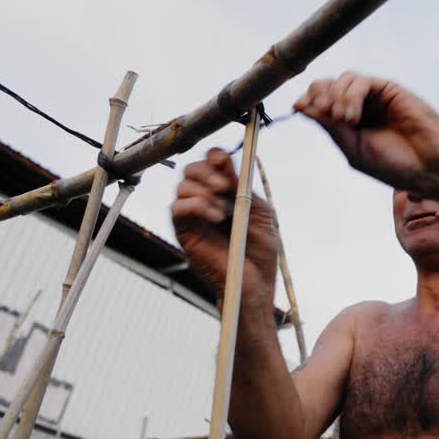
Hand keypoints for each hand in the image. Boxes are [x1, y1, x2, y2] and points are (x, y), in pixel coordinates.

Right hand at [171, 148, 279, 306]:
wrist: (254, 283)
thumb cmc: (260, 252)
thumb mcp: (262, 214)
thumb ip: (244, 189)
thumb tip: (227, 164)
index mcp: (228, 192)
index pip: (212, 163)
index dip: (215, 156)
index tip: (224, 162)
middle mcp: (207, 199)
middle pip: (192, 168)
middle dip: (206, 171)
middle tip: (223, 185)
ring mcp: (194, 216)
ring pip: (182, 185)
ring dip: (202, 192)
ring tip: (222, 212)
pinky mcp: (185, 232)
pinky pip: (176, 208)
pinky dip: (194, 205)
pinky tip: (213, 217)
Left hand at [294, 72, 438, 193]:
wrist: (427, 164)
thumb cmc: (394, 163)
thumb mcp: (352, 148)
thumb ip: (328, 125)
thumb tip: (299, 105)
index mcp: (348, 124)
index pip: (319, 102)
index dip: (307, 100)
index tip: (299, 107)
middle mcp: (359, 107)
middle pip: (326, 86)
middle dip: (319, 96)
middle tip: (325, 114)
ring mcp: (373, 97)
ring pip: (341, 80)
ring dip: (336, 98)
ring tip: (345, 121)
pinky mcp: (386, 88)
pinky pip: (359, 81)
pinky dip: (350, 95)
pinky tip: (353, 115)